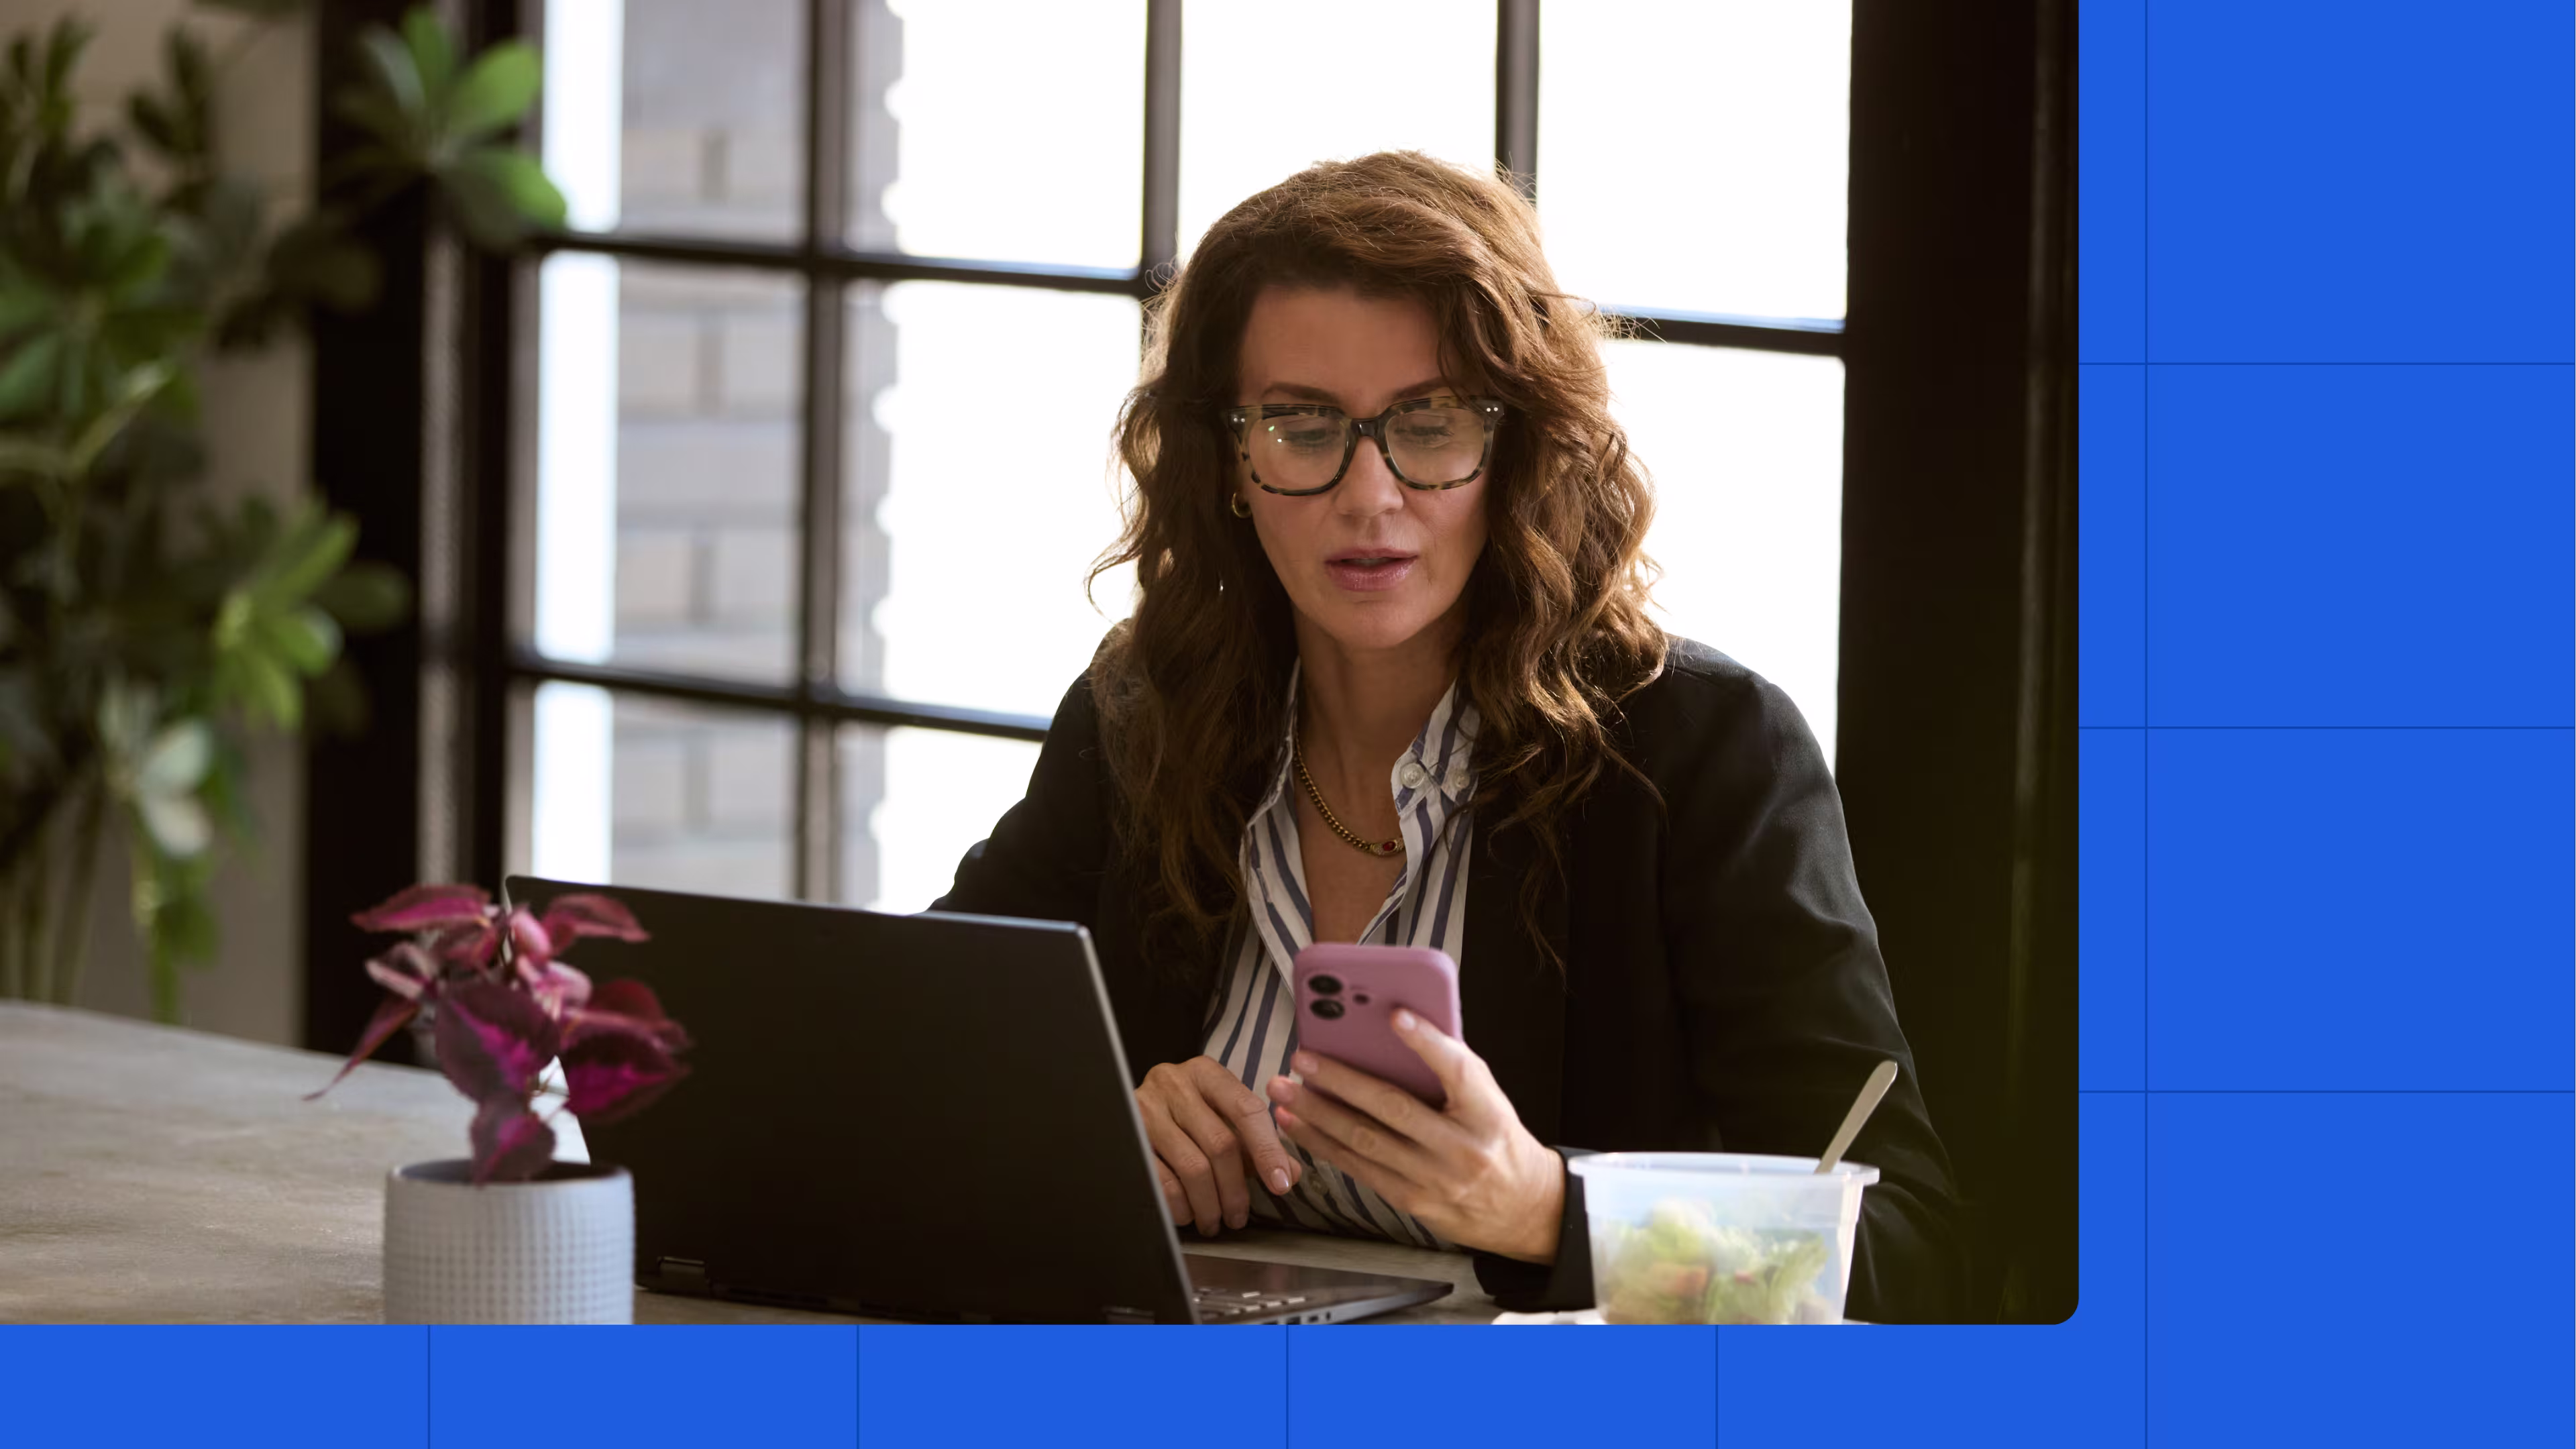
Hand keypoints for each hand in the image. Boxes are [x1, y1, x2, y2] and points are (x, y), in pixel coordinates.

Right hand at [1134, 1056, 1305, 1236]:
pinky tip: (1188, 1215)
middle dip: (1235, 1190)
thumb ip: (1258, 1141)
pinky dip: (1181, 1206)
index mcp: (1206, 1074)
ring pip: (1193, 1168)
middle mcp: (1174, 1084)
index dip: (1268, 1151)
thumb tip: (1290, 1173)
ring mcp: (1147, 1110)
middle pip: (1220, 1144)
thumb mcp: (1221, 1115)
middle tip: (1238, 1217)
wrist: (1118, 1102)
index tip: (1281, 1185)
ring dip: (1209, 1205)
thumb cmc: (1183, 1113)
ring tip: (1214, 1221)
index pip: (1247, 1110)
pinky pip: (1162, 1182)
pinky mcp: (1128, 1137)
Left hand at [1266, 1009, 1564, 1262]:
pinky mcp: (1412, 1201)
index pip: (1458, 1072)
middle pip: (1393, 1109)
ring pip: (1365, 1142)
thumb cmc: (1496, 1139)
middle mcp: (1462, 1148)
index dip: (1427, 1043)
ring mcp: (1434, 1180)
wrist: (1522, 1208)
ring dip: (1317, 1115)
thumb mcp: (1489, 1100)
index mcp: (1488, 1113)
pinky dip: (1323, 1144)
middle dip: (1340, 1081)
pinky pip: (1359, 1169)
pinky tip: (1297, 1125)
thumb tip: (1391, 1032)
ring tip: (1283, 1091)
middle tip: (1302, 1058)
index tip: (1395, 1015)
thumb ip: (1449, 1071)